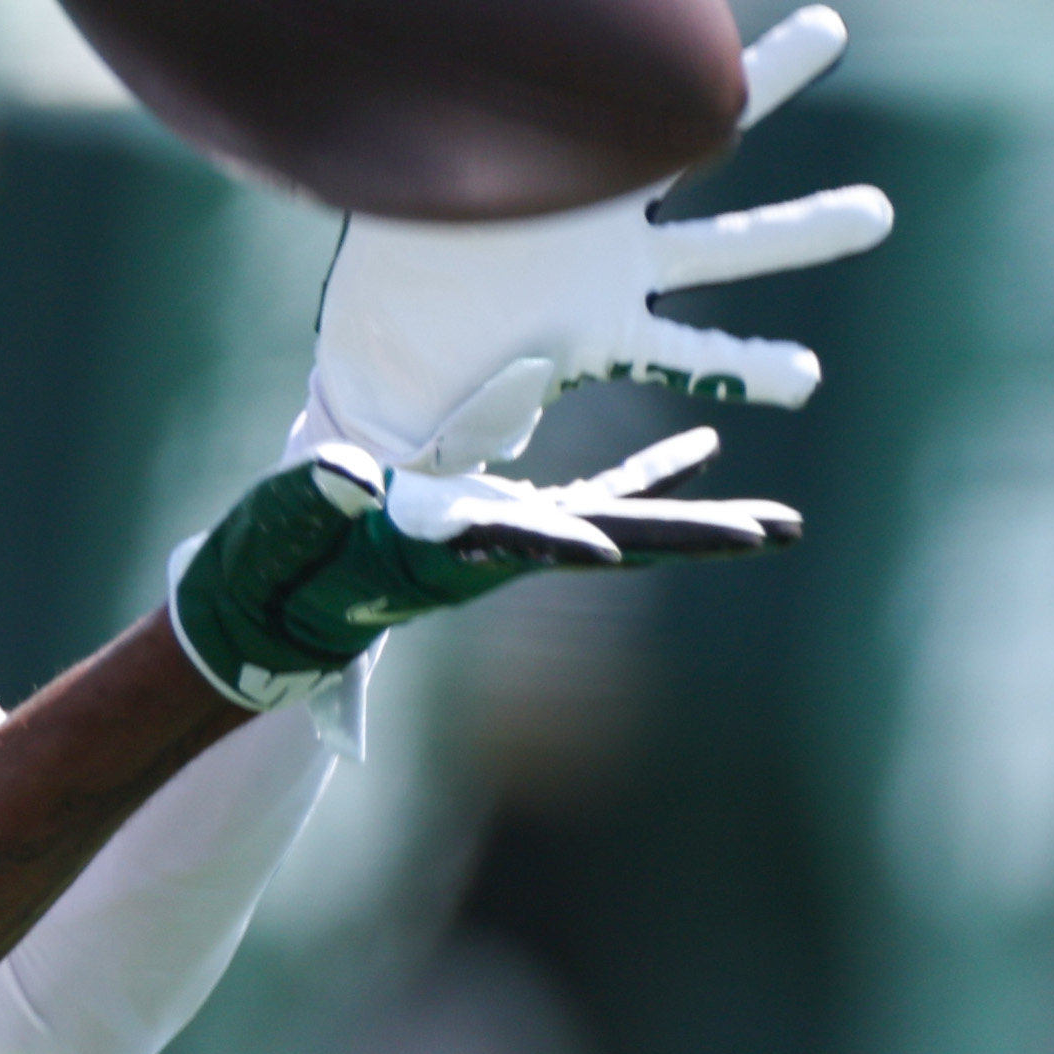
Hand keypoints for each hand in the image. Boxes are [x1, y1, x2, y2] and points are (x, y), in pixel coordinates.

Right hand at [166, 425, 799, 711]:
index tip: (608, 545)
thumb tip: (347, 473)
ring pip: (622, 522)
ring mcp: (511, 537)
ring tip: (780, 522)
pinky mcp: (508, 520)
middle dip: (694, 538)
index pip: (515, 543)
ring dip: (700, 519)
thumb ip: (313, 500)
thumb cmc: (273, 566)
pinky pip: (596, 495)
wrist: (276, 602)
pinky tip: (704, 451)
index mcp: (445, 550)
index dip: (559, 540)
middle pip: (613, 544)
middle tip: (779, 531)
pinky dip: (649, 473)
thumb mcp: (281, 528)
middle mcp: (499, 551)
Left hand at [311, 6, 891, 467]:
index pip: (620, 91)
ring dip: (799, 230)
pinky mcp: (600, 339)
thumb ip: (405, 89)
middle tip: (828, 26)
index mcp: (559, 158)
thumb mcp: (400, 169)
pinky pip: (691, 357)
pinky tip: (804, 375)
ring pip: (723, 244)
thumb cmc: (392, 260)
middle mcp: (596, 210)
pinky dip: (745, 366)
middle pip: (689, 127)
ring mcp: (611, 274)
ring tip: (876, 212)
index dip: (646, 31)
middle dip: (764, 79)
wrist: (382, 357)